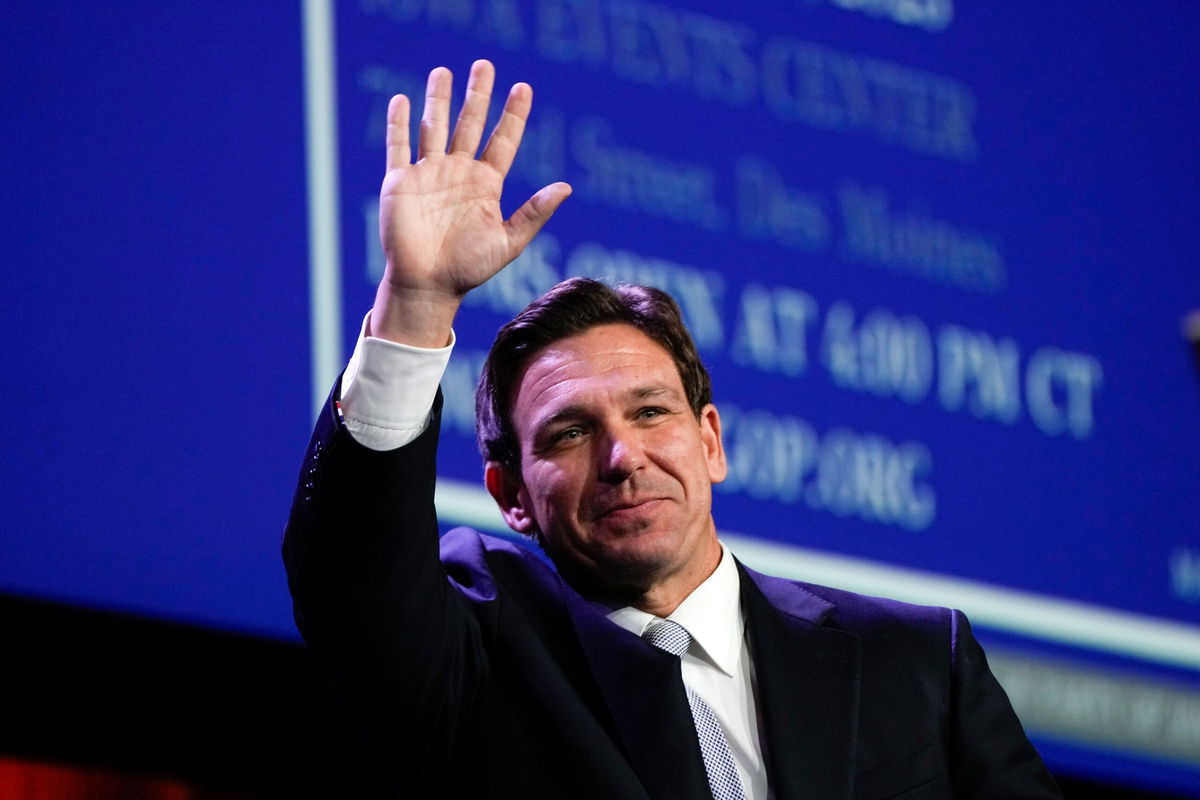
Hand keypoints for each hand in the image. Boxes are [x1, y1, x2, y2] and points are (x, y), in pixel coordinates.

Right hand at [370, 60, 571, 346]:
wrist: (428, 286)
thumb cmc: (470, 269)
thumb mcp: (509, 242)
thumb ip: (534, 213)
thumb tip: (566, 187)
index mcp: (486, 185)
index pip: (503, 140)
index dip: (513, 114)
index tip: (523, 87)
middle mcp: (458, 173)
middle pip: (470, 124)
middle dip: (477, 94)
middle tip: (484, 65)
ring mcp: (429, 175)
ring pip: (434, 127)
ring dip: (438, 100)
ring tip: (443, 72)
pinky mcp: (401, 182)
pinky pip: (398, 146)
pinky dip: (399, 123)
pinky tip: (403, 101)